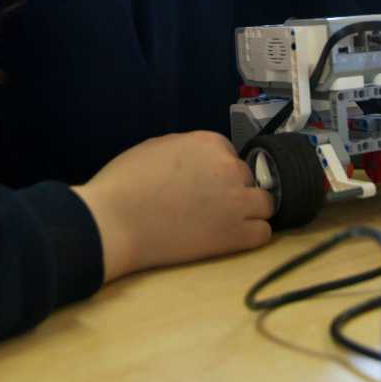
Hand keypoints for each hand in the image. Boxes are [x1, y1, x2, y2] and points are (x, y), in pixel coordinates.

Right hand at [72, 131, 273, 282]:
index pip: (230, 156)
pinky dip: (250, 235)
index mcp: (210, 142)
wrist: (115, 221)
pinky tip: (229, 239)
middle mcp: (230, 167)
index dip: (216, 173)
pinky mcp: (236, 234)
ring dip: (248, 212)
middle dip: (231, 190)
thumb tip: (200, 160)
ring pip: (264, 204)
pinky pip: (263, 232)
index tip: (201, 187)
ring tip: (223, 224)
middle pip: (246, 179)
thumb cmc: (125, 183)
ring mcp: (236, 201)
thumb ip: (188, 149)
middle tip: (206, 207)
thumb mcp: (157, 147)